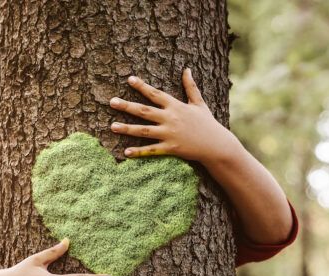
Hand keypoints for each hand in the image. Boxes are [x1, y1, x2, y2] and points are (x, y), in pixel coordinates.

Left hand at [109, 68, 239, 164]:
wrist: (217, 145)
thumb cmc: (207, 123)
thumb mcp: (199, 103)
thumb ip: (191, 86)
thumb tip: (187, 69)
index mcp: (176, 106)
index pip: (155, 94)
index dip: (142, 86)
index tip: (129, 79)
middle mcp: (170, 118)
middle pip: (144, 111)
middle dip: (127, 106)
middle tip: (111, 102)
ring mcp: (170, 134)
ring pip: (144, 131)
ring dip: (127, 128)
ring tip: (112, 126)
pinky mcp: (171, 148)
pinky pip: (152, 150)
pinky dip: (139, 152)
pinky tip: (126, 152)